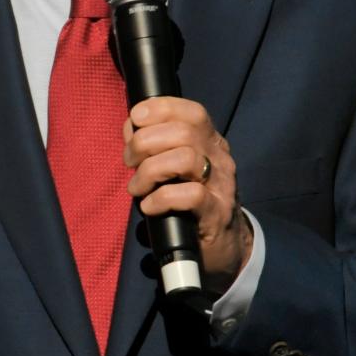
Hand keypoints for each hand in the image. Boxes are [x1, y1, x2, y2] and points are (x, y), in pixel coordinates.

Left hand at [123, 97, 252, 290]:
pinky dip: (160, 198)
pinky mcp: (216, 214)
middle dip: (145, 142)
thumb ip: (155, 147)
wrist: (225, 247)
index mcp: (210, 143)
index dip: (161, 108)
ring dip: (150, 171)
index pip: (192, 112)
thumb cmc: (191, 204)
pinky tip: (149, 207)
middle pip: (182, 133)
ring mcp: (221, 186)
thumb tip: (130, 127)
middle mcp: (220, 159)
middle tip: (130, 162)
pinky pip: (189, 195)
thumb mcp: (176, 169)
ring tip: (137, 187)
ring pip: (185, 159)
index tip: (135, 118)